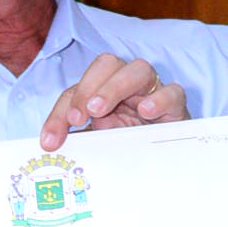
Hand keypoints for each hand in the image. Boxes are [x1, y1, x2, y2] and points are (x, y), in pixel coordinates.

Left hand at [38, 54, 188, 152]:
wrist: (167, 162)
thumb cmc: (130, 149)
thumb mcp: (100, 146)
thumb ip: (81, 141)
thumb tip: (54, 146)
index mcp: (103, 93)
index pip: (76, 91)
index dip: (60, 113)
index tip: (50, 142)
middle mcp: (127, 86)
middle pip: (106, 64)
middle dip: (87, 88)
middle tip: (78, 117)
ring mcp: (153, 92)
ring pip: (138, 69)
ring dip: (114, 87)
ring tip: (99, 110)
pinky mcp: (176, 106)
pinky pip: (173, 92)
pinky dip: (159, 98)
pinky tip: (146, 111)